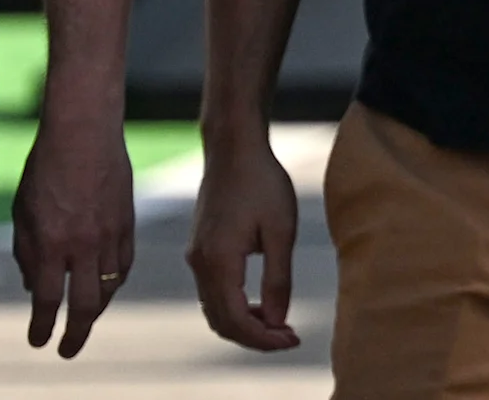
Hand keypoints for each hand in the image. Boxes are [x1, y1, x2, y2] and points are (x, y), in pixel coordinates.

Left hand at [11, 108, 134, 358]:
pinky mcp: (128, 221)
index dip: (42, 326)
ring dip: (97, 308)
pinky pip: (124, 262)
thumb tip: (35, 284)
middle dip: (76, 334)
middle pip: (86, 304)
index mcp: (51, 243)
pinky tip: (107, 285)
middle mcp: (83, 244)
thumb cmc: (45, 167)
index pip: (48, 300)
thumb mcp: (23, 212)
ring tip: (87, 317)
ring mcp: (110, 233)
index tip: (38, 341)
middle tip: (68, 349)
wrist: (85, 131)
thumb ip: (28, 251)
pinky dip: (115, 280)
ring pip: (109, 286)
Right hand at [185, 136, 303, 351]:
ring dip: (244, 323)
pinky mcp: (199, 250)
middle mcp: (199, 264)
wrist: (234, 150)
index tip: (292, 339)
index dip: (263, 338)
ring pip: (214, 309)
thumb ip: (278, 278)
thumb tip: (277, 320)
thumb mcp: (280, 230)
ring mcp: (196, 257)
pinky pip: (212, 292)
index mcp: (218, 261)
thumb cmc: (262, 183)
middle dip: (254, 336)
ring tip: (278, 324)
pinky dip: (234, 306)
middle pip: (221, 321)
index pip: (236, 319)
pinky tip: (260, 303)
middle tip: (289, 337)